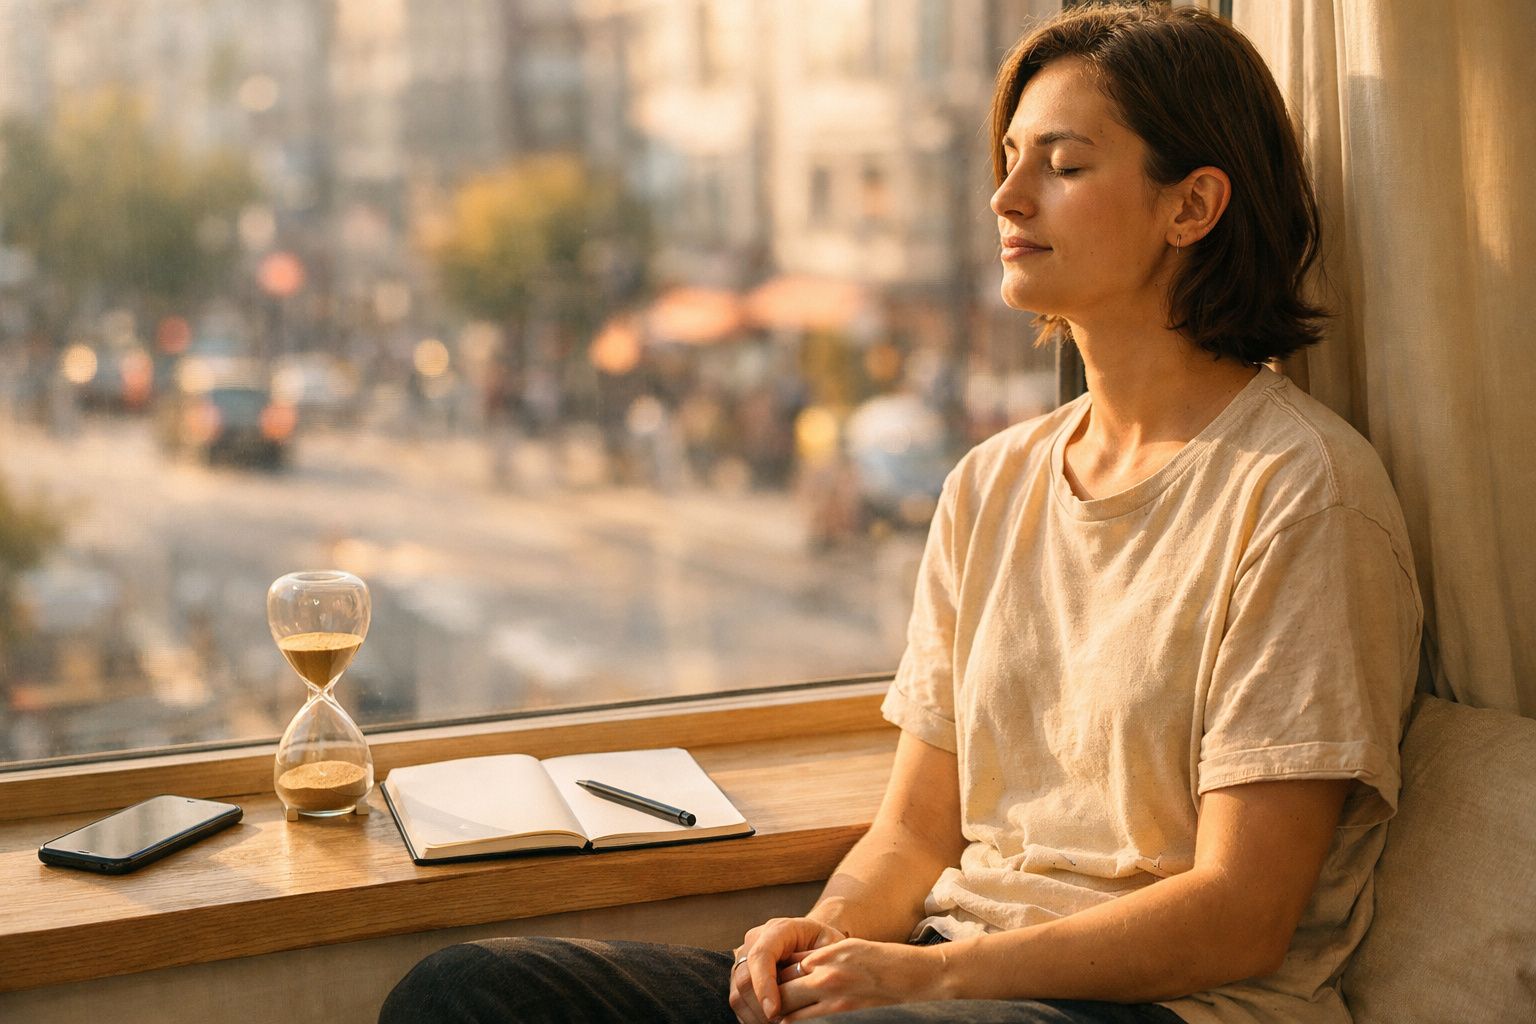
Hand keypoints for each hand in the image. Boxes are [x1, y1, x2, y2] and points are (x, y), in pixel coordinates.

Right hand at [728, 917, 846, 1023]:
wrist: (815, 940)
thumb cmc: (825, 945)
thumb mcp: (831, 947)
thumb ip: (818, 962)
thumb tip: (806, 986)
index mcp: (778, 929)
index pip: (761, 955)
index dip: (764, 985)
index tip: (774, 1012)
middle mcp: (755, 940)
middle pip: (744, 978)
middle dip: (761, 1007)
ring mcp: (744, 957)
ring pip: (738, 993)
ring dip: (756, 1015)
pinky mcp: (739, 974)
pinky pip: (738, 1001)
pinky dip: (753, 1017)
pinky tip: (772, 1021)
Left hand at [772, 938, 949, 1021]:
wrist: (922, 979)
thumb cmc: (886, 962)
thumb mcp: (849, 949)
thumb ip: (818, 958)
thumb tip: (791, 967)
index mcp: (826, 955)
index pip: (782, 970)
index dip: (773, 982)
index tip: (771, 991)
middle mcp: (827, 977)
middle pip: (781, 995)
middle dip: (775, 1004)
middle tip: (773, 1012)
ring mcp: (837, 1004)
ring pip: (791, 1019)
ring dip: (787, 1020)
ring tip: (786, 1021)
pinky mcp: (847, 1020)